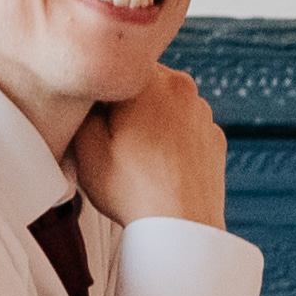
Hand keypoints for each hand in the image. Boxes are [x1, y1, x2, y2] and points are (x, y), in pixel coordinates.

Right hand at [69, 70, 229, 243]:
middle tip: (114, 140)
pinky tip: (160, 165)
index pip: (115, 66)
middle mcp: (181, 86)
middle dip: (126, 104)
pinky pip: (187, 127)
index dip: (98, 92)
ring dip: (151, 120)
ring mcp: (203, 113)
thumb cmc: (132, 191)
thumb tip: (83, 96)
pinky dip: (173, 139)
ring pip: (166, 104)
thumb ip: (79, 109)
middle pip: (141, 83)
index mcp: (148, 79)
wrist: (182, 230)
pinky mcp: (215, 137)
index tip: (94, 119)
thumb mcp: (85, 149)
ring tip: (138, 157)